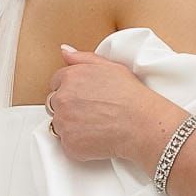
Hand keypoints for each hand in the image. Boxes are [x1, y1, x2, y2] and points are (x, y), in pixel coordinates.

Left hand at [46, 46, 177, 170]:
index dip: (71, 90)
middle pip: (54, 104)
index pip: (56, 83)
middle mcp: (62, 99)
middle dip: (68, 107)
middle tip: (92, 112)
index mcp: (70, 77)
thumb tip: (64, 51)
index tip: (85, 98)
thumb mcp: (110, 66)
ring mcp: (64, 123)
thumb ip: (83, 58)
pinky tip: (97, 139)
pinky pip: (67, 145)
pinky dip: (79, 144)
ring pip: (60, 125)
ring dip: (72, 126)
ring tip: (96, 125)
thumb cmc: (131, 95)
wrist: (141, 124)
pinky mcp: (69, 144)